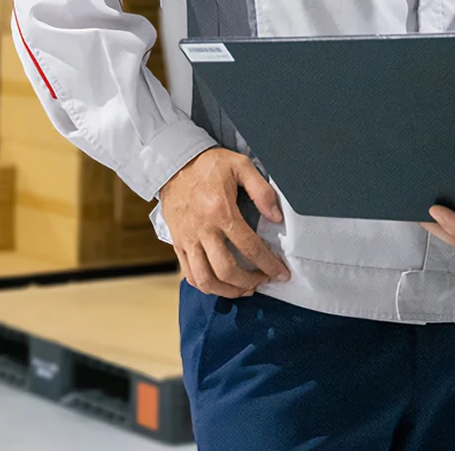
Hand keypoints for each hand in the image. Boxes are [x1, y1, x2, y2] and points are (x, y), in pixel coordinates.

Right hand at [158, 147, 290, 297]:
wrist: (173, 163)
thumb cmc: (208, 165)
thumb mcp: (240, 166)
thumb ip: (262, 191)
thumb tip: (276, 217)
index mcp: (221, 211)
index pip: (250, 247)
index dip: (269, 265)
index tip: (281, 274)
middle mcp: (203, 230)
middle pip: (226, 270)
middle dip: (249, 282)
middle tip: (263, 280)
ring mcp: (187, 239)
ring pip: (205, 279)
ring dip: (227, 291)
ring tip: (243, 289)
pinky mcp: (177, 243)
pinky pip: (189, 273)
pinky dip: (205, 285)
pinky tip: (220, 284)